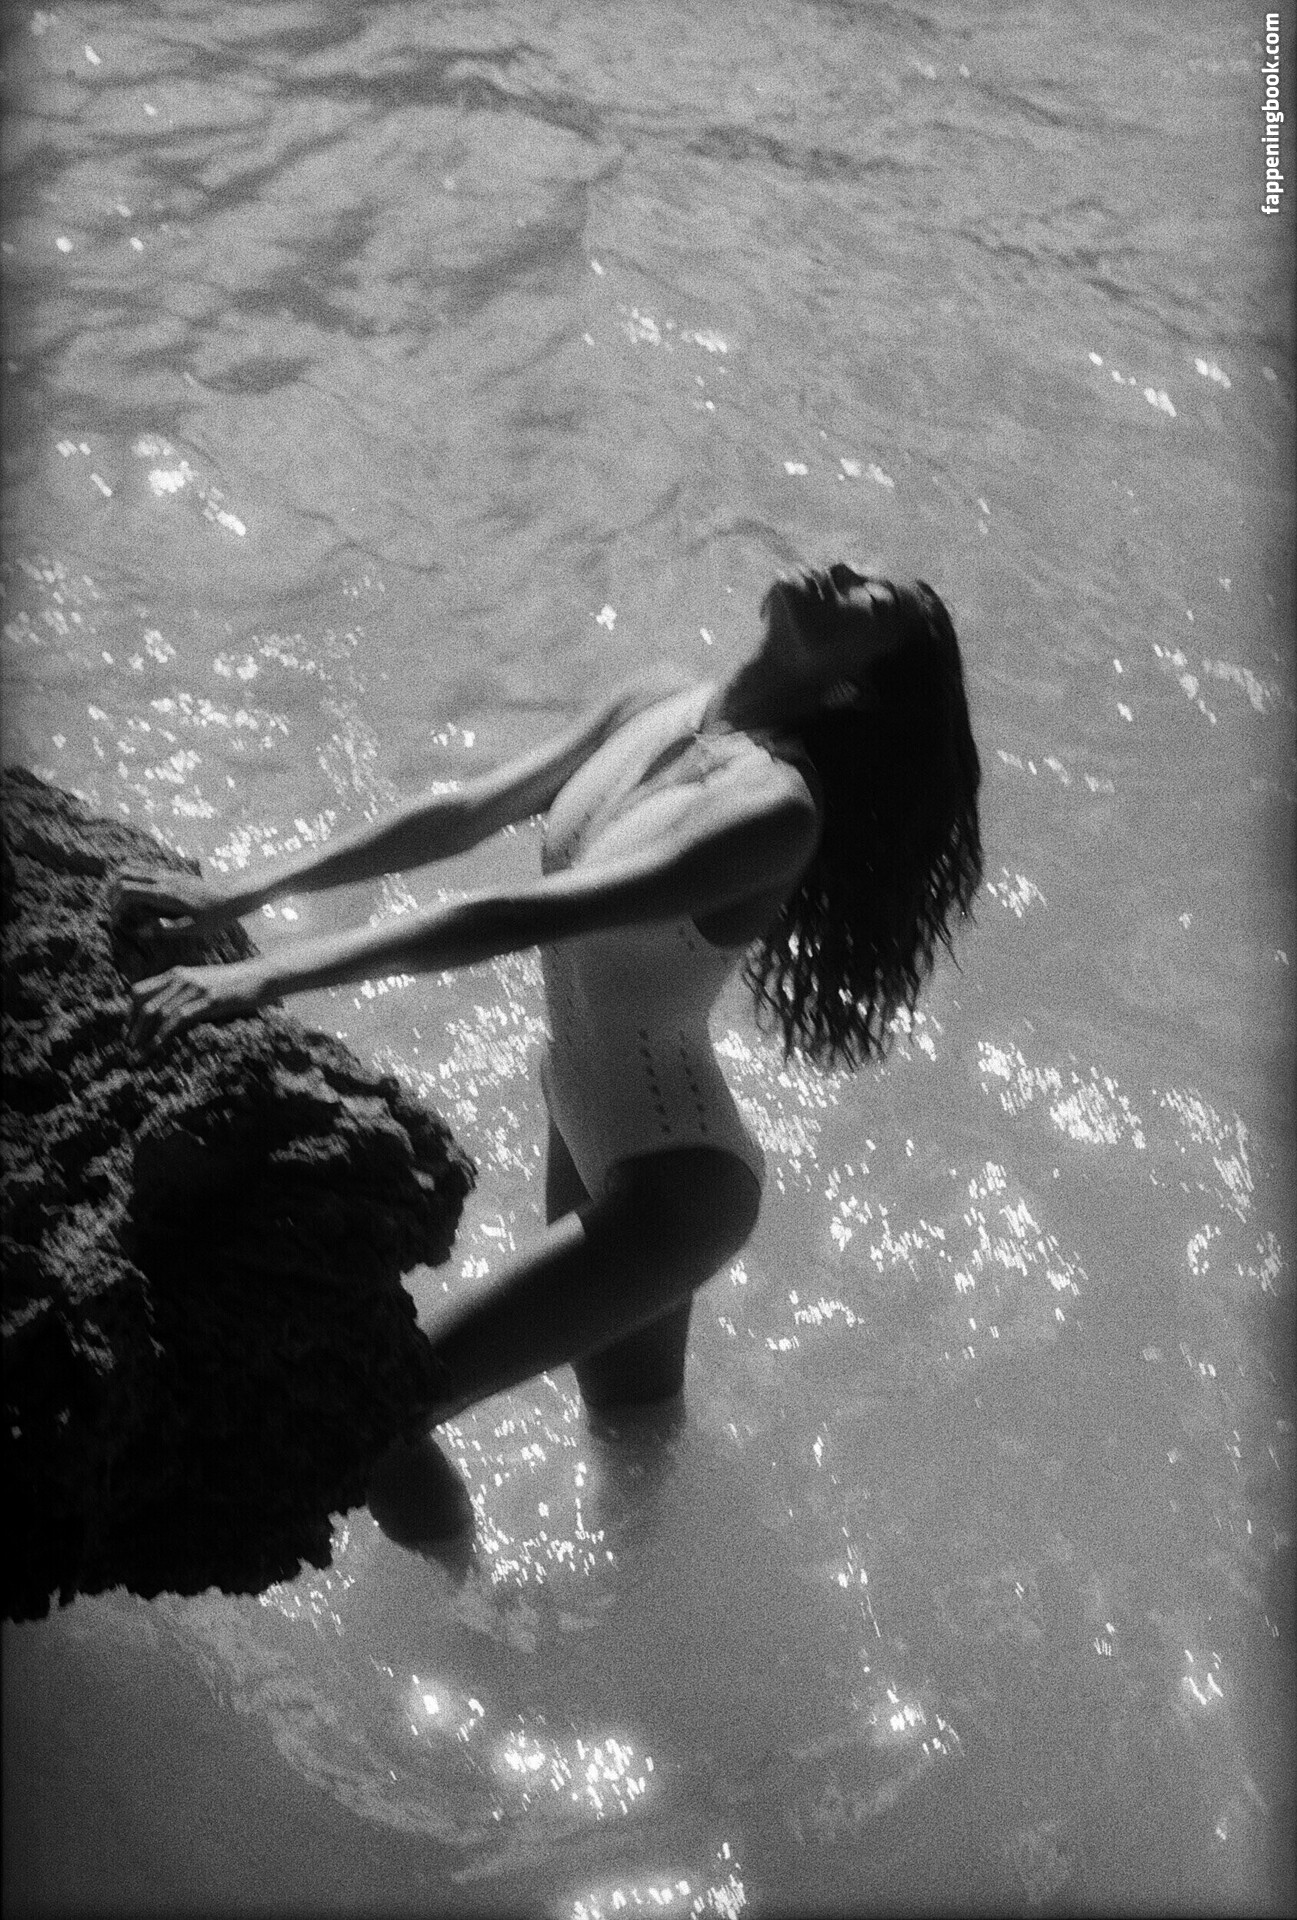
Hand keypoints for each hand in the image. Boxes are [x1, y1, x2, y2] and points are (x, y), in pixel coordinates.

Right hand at [111, 867, 230, 937]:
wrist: (233, 896)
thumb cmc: (215, 916)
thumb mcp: (192, 930)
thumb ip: (164, 931)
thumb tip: (139, 932)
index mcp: (165, 894)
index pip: (127, 890)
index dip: (115, 905)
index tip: (116, 921)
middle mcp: (163, 879)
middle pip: (122, 874)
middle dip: (111, 892)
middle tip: (114, 911)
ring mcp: (166, 873)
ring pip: (131, 867)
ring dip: (119, 883)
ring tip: (120, 903)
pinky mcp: (170, 872)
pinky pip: (142, 868)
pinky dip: (131, 878)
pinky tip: (135, 895)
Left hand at [127, 960, 263, 1055]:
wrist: (258, 977)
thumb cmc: (231, 986)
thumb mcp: (201, 986)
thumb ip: (182, 996)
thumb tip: (163, 1019)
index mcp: (176, 974)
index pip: (139, 991)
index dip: (129, 1013)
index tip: (127, 1033)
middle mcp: (181, 978)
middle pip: (145, 1004)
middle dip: (133, 1029)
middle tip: (128, 1048)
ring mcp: (195, 987)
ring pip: (158, 1012)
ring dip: (144, 1036)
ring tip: (138, 1054)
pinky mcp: (209, 999)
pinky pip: (178, 1018)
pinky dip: (163, 1034)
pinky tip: (157, 1047)